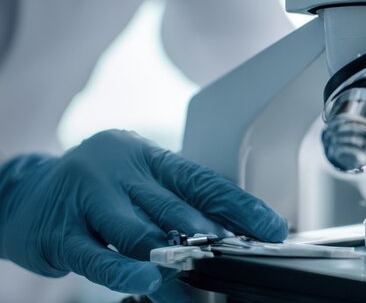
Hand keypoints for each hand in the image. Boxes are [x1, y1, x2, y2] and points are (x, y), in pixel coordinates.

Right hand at [0, 130, 286, 300]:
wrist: (23, 199)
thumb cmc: (94, 196)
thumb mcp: (138, 192)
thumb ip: (175, 214)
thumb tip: (227, 247)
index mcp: (146, 156)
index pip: (202, 180)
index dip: (240, 206)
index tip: (271, 228)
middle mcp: (118, 169)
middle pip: (175, 206)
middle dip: (213, 236)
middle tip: (242, 257)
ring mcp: (86, 197)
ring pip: (139, 231)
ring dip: (175, 258)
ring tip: (205, 278)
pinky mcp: (59, 231)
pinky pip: (97, 256)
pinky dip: (125, 270)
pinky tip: (149, 279)